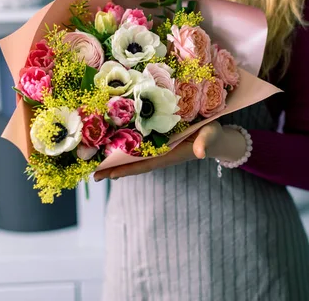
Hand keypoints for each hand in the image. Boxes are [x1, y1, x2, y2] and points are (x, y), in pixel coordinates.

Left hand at [93, 122, 246, 180]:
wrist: (216, 134)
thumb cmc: (212, 135)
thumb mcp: (211, 135)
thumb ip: (205, 142)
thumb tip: (199, 152)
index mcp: (169, 154)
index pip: (144, 164)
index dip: (126, 169)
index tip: (108, 174)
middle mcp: (160, 152)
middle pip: (133, 163)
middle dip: (114, 168)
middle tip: (93, 174)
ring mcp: (158, 146)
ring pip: (133, 154)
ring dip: (115, 158)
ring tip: (95, 162)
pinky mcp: (159, 138)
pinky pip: (138, 143)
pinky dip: (124, 144)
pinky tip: (110, 143)